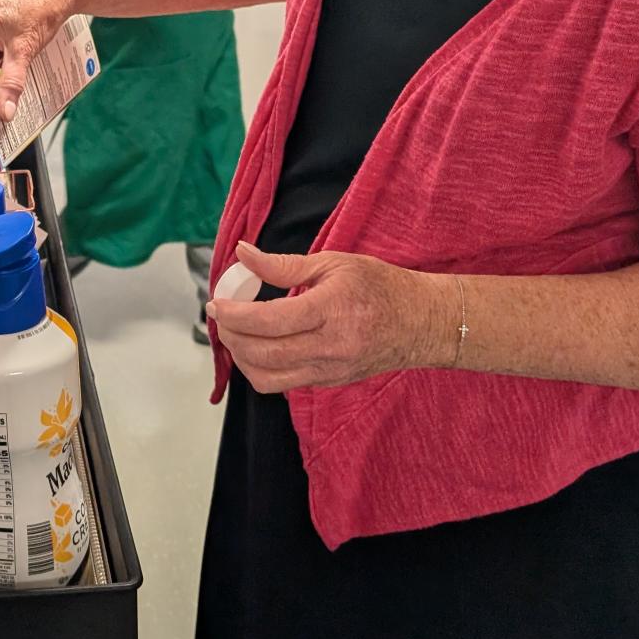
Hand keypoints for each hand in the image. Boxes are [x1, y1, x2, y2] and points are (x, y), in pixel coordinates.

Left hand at [209, 243, 453, 394]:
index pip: (269, 321)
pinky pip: (284, 384)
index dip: (234, 314)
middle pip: (263, 354)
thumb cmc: (380, 286)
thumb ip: (283, 265)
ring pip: (268, 379)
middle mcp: (330, 347)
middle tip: (222, 317)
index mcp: (331, 310)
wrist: (422, 322)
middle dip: (230, 337)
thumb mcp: (333, 263)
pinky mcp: (330, 383)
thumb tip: (243, 254)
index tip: (216, 302)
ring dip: (241, 359)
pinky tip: (259, 346)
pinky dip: (261, 368)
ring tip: (235, 334)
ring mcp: (330, 371)